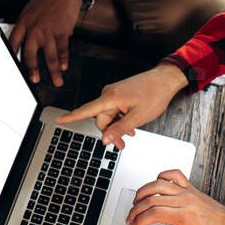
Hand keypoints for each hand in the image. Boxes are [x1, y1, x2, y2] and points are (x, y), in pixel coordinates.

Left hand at [8, 0, 81, 85]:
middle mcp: (34, 28)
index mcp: (23, 22)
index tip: (13, 66)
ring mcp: (48, 31)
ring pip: (49, 56)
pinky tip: (64, 67)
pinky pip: (62, 50)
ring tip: (56, 81)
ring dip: (53, 71)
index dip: (12, 56)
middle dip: (32, 70)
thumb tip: (27, 39)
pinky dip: (64, 60)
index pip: (13, 42)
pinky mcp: (62, 31)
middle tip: (34, 80)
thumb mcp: (31, 8)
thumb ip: (27, 24)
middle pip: (29, 54)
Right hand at [57, 63, 187, 148]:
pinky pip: (114, 110)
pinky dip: (120, 119)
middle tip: (121, 144)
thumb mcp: (138, 117)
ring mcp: (113, 93)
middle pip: (100, 118)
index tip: (59, 120)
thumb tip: (104, 139)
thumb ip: (120, 129)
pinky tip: (130, 125)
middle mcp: (108, 94)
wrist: (165, 79)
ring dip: (116, 126)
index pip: (86, 110)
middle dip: (109, 132)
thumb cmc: (155, 94)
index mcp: (110, 98)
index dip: (71, 117)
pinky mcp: (119, 94)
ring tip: (130, 134)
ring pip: (108, 116)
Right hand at [126, 169, 224, 224]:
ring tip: (137, 201)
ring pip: (158, 184)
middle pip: (152, 199)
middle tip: (132, 218)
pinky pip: (173, 174)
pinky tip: (155, 184)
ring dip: (143, 192)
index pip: (154, 213)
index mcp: (185, 216)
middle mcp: (185, 200)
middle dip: (137, 209)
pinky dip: (161, 176)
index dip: (140, 220)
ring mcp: (187, 192)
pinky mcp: (190, 188)